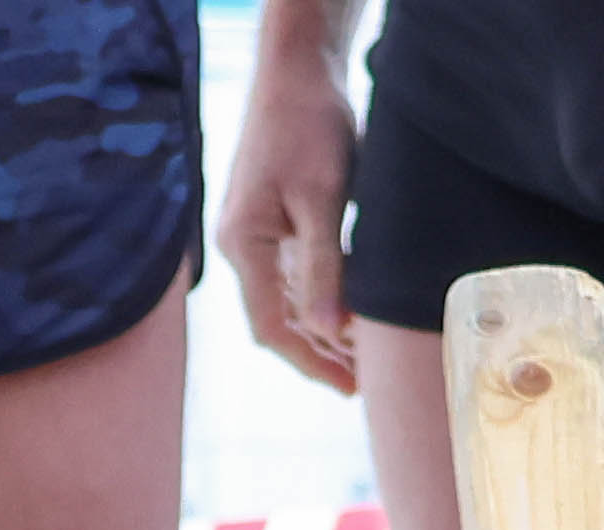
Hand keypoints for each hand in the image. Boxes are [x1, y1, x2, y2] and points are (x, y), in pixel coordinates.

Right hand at [217, 57, 358, 391]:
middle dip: (319, 351)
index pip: (273, 325)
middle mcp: (242, 244)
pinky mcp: (271, 216)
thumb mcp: (322, 198)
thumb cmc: (308, 123)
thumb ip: (322, 266)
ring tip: (359, 353)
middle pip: (278, 317)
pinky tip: (348, 306)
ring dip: (321, 326)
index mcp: (245, 244)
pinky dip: (320, 294)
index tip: (349, 385)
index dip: (310, 360)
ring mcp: (254, 231)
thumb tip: (327, 330)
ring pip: (287, 296)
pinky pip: (292, 270)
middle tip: (361, 380)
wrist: (298, 68)